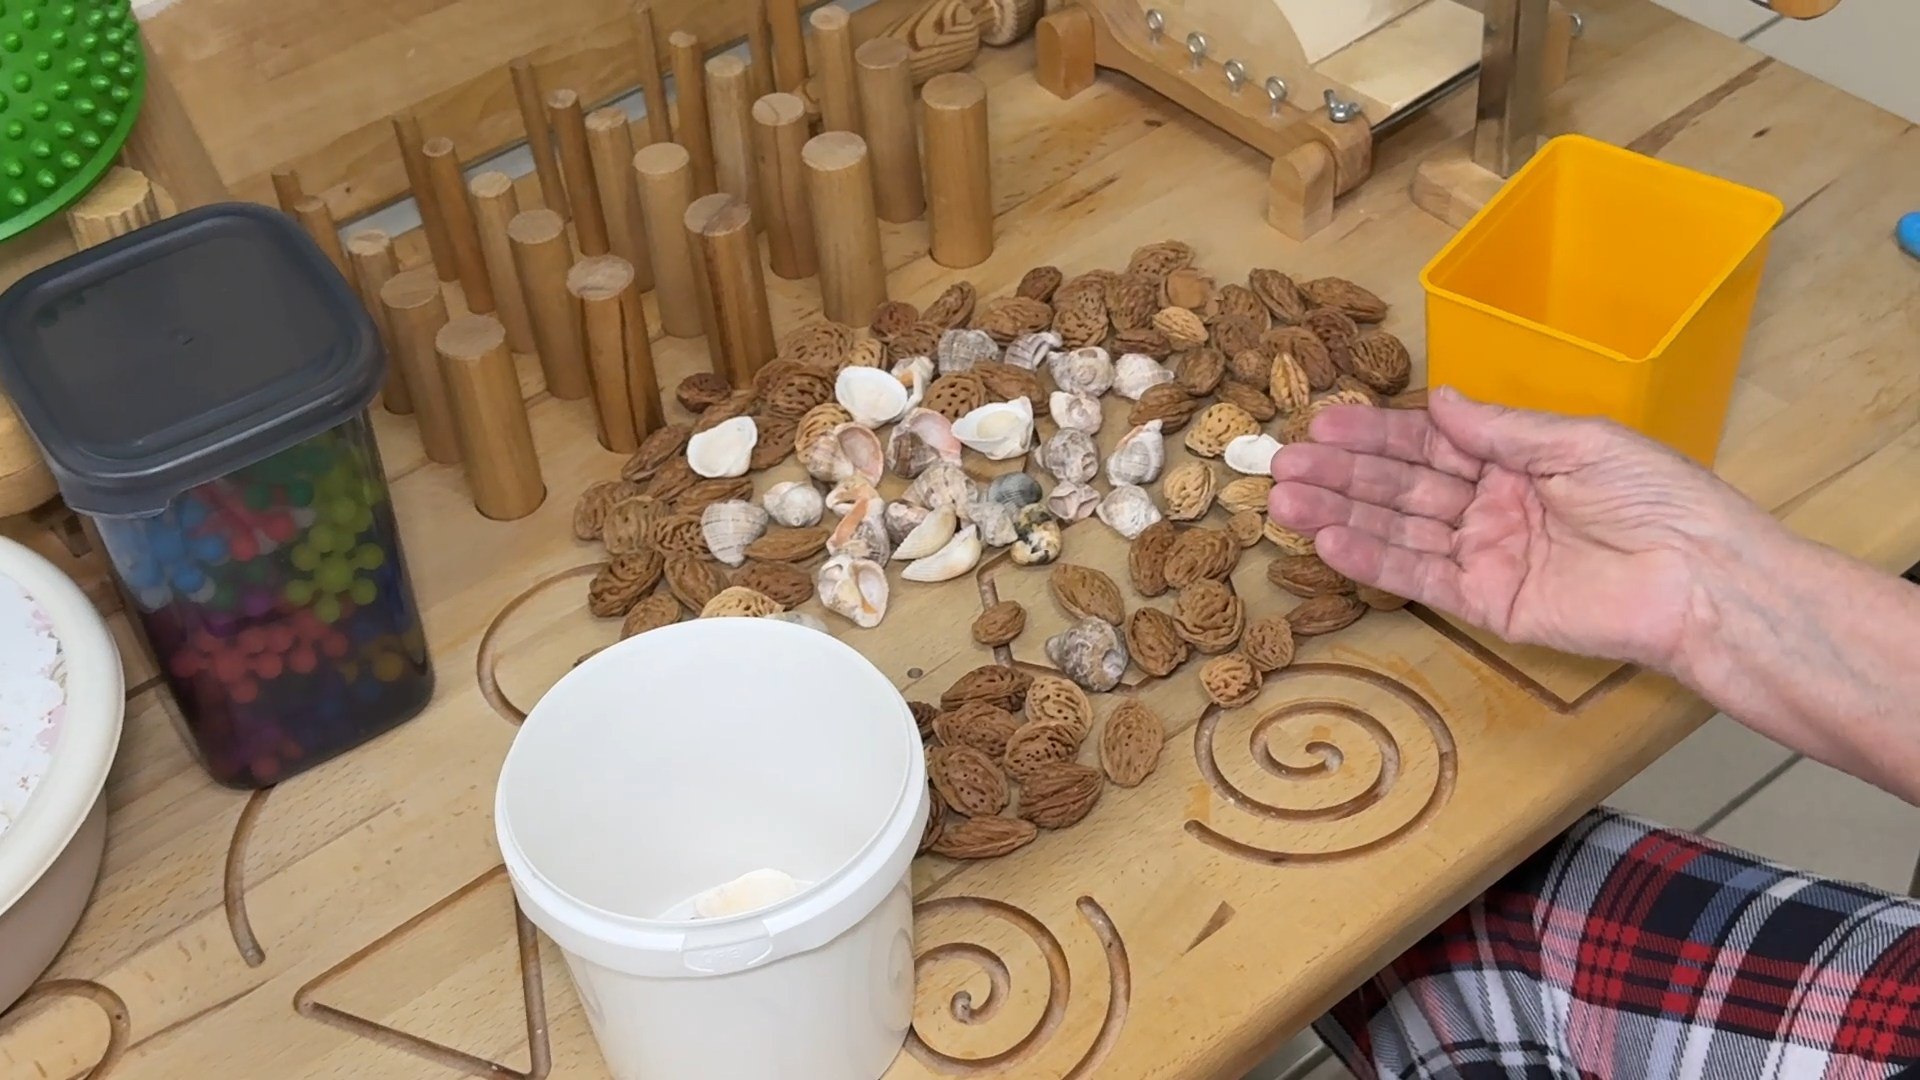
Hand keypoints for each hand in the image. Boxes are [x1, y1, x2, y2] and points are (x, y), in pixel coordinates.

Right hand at [1267, 388, 1777, 670]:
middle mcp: (1494, 507)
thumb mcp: (1581, 442)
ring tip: (1285, 501)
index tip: (1324, 424)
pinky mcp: (1489, 605)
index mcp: (1520, 461)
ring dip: (1343, 515)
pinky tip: (1330, 543)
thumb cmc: (1659, 500)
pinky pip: (1421, 579)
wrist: (1703, 580)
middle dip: (1343, 474)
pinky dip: (1375, 561)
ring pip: (1401, 531)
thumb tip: (1436, 402)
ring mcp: (1488, 557)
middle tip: (1282, 462)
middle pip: (1404, 487)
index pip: (1432, 443)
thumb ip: (1502, 430)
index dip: (1377, 434)